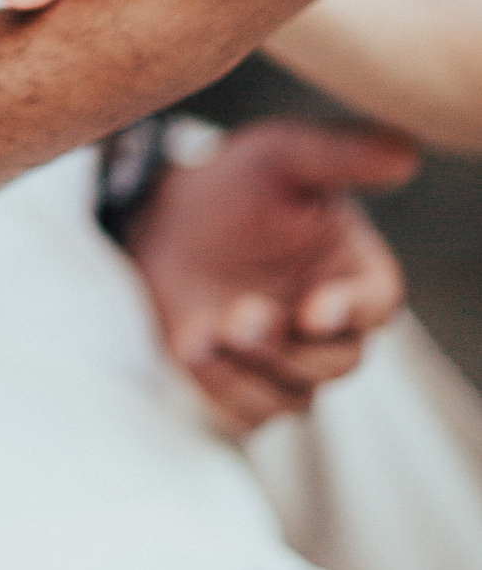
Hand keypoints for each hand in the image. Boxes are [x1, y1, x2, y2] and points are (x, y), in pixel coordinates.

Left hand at [124, 119, 417, 432]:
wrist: (163, 214)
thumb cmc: (233, 181)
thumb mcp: (281, 154)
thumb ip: (340, 153)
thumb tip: (405, 154)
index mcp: (354, 270)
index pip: (378, 305)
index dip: (352, 313)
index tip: (312, 311)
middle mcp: (330, 323)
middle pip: (337, 364)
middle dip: (289, 349)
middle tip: (239, 316)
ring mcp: (288, 358)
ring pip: (295, 398)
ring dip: (250, 374)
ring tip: (202, 333)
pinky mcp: (245, 381)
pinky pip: (249, 416)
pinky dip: (222, 392)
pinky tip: (190, 346)